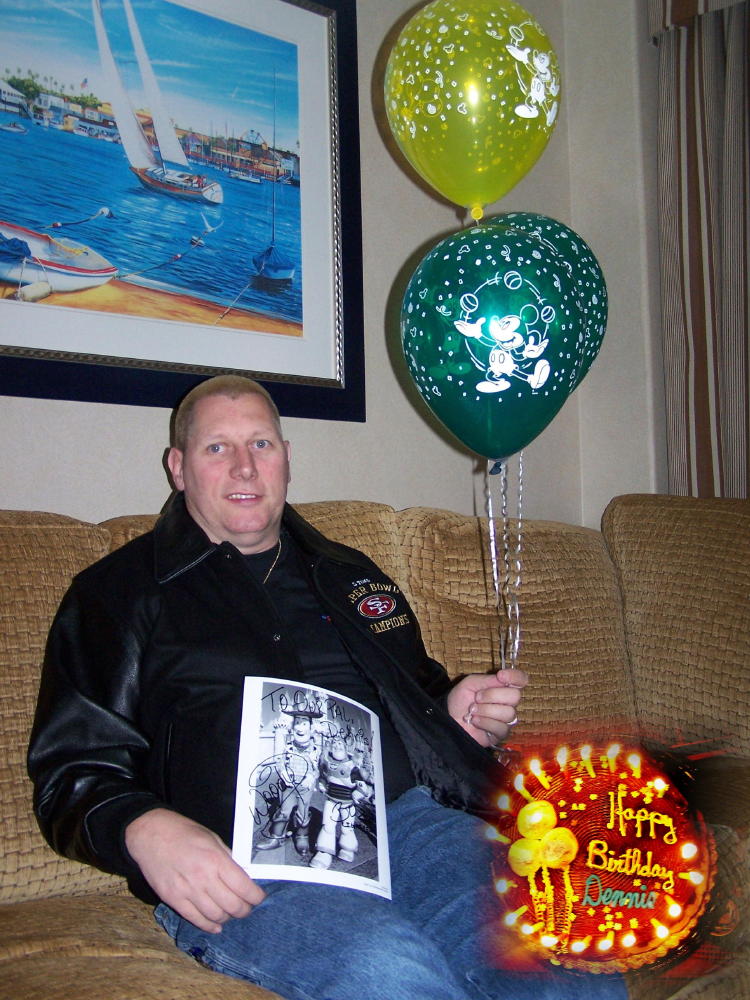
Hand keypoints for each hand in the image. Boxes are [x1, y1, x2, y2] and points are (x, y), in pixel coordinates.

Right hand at [125, 808, 264, 933]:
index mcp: (216, 859)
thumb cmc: (184, 833)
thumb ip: (227, 859)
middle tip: (247, 907)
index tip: (259, 898)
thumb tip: (242, 876)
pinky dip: (209, 926)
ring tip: (231, 913)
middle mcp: (203, 878)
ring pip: (216, 916)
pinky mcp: (173, 900)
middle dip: (244, 910)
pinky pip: (195, 920)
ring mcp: (187, 891)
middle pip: (233, 906)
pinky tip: (216, 925)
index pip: (244, 887)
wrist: (151, 835)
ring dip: (228, 918)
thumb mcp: (212, 838)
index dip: (256, 897)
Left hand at [446, 668, 527, 748]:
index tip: (500, 676)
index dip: (515, 677)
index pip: (520, 679)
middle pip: (515, 696)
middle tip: (477, 698)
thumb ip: (487, 679)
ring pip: (508, 713)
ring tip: (473, 711)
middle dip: (492, 695)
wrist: (450, 719)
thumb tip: (503, 678)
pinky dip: (485, 722)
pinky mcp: (501, 733)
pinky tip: (475, 721)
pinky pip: (501, 727)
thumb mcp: (470, 683)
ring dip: (486, 710)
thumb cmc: (460, 700)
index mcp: (502, 687)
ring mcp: (506, 719)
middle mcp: (508, 702)